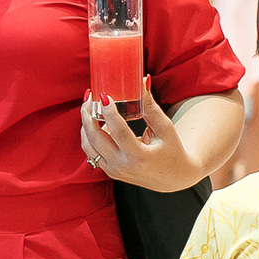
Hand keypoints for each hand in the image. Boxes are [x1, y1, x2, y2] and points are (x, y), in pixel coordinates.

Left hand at [81, 81, 200, 192]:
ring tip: (90, 105)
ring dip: (86, 124)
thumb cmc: (171, 150)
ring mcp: (113, 170)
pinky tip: (95, 120)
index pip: (119, 133)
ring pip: (88, 146)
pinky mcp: (109, 170)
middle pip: (96, 139)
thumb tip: (142, 80)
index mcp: (139, 157)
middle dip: (88, 115)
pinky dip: (89, 135)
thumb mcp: (165, 128)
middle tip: (90, 96)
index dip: (110, 113)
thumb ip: (150, 106)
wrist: (172, 178)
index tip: (105, 96)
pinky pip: (91, 151)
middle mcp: (122, 166)